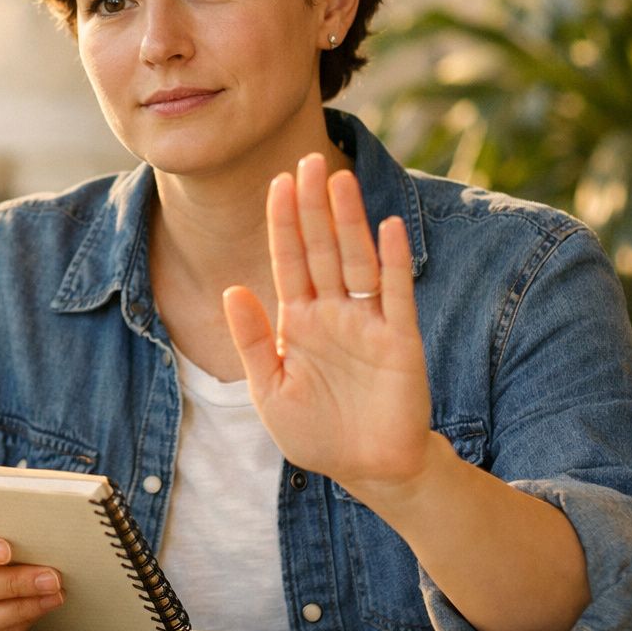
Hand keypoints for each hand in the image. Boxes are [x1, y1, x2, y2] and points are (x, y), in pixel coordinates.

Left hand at [222, 153, 438, 497]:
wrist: (367, 470)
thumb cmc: (316, 433)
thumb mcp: (269, 390)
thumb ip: (252, 341)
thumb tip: (232, 289)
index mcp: (298, 322)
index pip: (288, 260)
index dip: (283, 223)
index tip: (275, 183)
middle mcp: (333, 313)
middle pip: (322, 249)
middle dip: (313, 207)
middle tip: (307, 160)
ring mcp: (367, 322)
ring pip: (356, 260)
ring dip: (349, 221)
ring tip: (339, 180)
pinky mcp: (400, 340)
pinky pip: (396, 294)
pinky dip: (393, 261)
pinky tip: (388, 226)